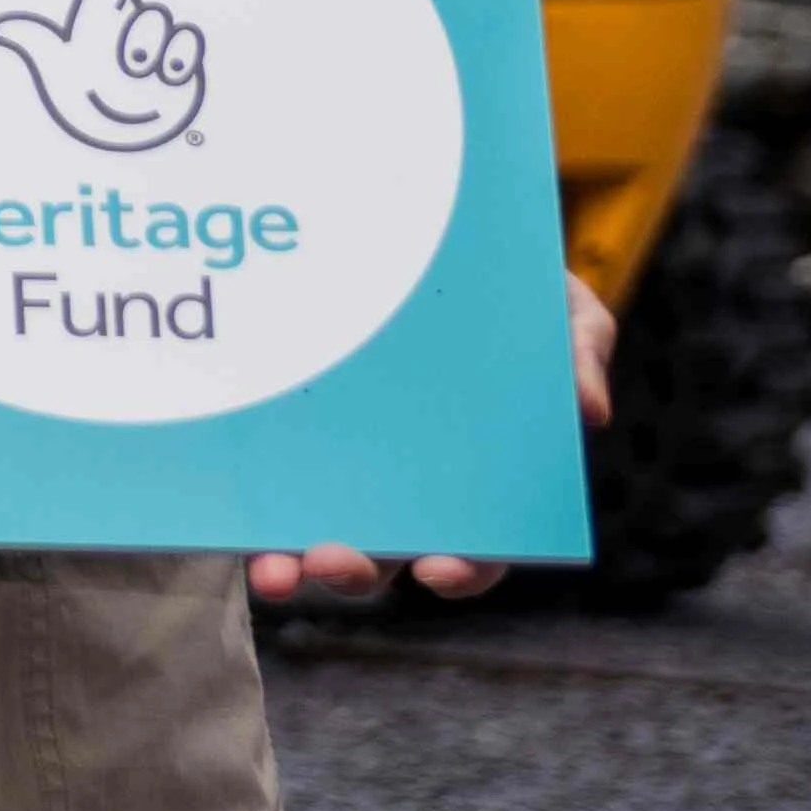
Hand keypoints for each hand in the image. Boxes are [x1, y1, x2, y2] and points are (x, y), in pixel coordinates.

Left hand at [0, 0, 213, 155]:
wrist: (124, 154)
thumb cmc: (89, 111)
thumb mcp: (61, 76)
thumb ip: (40, 44)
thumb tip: (0, 27)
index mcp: (96, 28)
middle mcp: (127, 33)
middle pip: (142, 9)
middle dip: (138, 33)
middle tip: (129, 65)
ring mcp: (157, 50)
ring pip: (167, 26)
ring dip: (153, 52)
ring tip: (139, 77)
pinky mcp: (183, 70)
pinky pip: (188, 46)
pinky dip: (179, 61)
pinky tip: (166, 77)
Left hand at [244, 265, 611, 609]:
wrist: (420, 238)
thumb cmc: (505, 290)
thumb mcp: (558, 308)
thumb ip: (579, 350)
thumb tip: (589, 410)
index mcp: (477, 483)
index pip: (479, 550)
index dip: (466, 571)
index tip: (442, 570)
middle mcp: (404, 490)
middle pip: (382, 556)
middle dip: (355, 572)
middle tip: (330, 561)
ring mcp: (338, 466)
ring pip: (311, 535)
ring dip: (291, 562)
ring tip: (273, 568)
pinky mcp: (283, 434)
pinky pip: (259, 480)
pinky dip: (244, 505)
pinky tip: (221, 507)